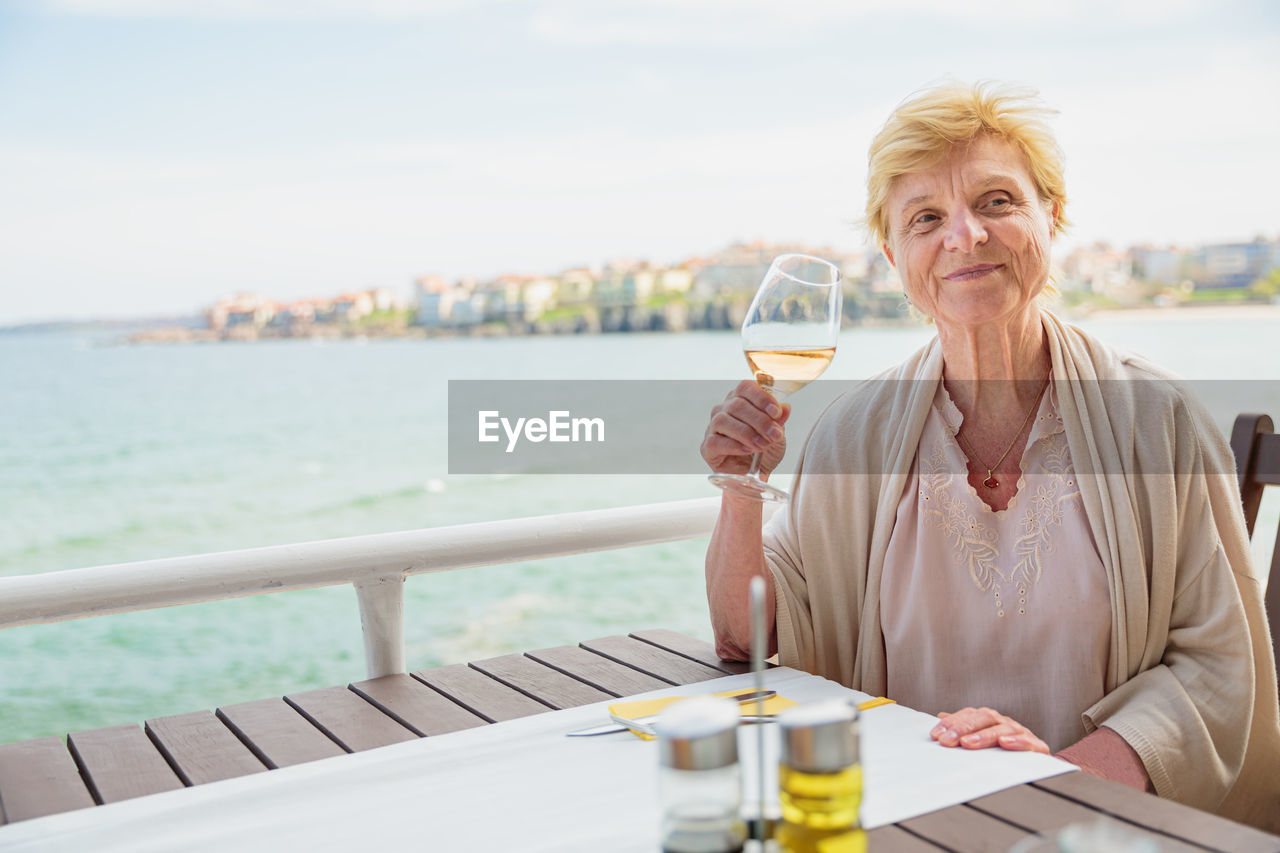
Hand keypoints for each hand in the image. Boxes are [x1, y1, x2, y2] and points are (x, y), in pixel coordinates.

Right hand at [701, 380, 790, 477]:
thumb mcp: (777, 434)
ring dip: (746, 433)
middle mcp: (723, 410)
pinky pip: (715, 441)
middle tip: (774, 435)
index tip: (776, 412)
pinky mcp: (707, 447)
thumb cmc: (763, 449)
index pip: (746, 388)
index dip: (761, 397)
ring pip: (723, 421)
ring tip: (762, 445)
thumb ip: (779, 421)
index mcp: (740, 399)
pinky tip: (747, 450)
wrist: (755, 474)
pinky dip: (733, 445)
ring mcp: (712, 428)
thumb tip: (785, 408)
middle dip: (760, 421)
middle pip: (737, 405)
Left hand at [930, 707, 1049, 753]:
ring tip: (968, 743)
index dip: (951, 723)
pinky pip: (1028, 741)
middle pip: (983, 718)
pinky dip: (1017, 741)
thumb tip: (941, 716)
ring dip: (984, 735)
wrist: (1037, 764)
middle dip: (963, 728)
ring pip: (1002, 727)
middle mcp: (1003, 722)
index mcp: (988, 719)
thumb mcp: (980, 740)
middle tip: (947, 741)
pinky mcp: (1037, 746)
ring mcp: (1020, 732)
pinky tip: (1004, 743)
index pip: (968, 715)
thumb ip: (963, 728)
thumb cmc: (1003, 753)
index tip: (936, 735)